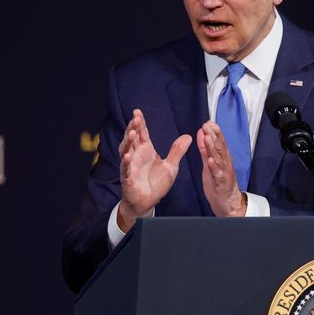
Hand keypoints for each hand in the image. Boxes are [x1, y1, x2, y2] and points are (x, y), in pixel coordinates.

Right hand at [117, 109, 191, 231]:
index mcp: (145, 150)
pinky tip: (128, 156)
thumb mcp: (171, 166)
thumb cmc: (156, 184)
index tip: (138, 112)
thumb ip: (177, 151)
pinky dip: (126, 163)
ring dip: (127, 142)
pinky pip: (126, 169)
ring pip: (125, 150)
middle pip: (132, 138)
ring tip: (132, 133)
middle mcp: (135, 155)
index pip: (142, 133)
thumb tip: (188, 136)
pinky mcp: (127, 178)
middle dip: (132, 128)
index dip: (139, 123)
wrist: (148, 202)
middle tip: (135, 118)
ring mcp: (130, 166)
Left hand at [197, 121, 246, 216]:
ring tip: (207, 138)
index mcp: (222, 158)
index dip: (214, 132)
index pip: (219, 142)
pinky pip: (218, 175)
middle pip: (220, 147)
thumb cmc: (218, 184)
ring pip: (219, 159)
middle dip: (213, 136)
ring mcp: (224, 173)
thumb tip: (201, 133)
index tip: (208, 122)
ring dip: (213, 148)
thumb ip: (205, 149)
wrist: (228, 204)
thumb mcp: (209, 164)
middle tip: (207, 126)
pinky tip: (210, 161)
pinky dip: (214, 167)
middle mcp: (225, 163)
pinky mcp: (222, 184)